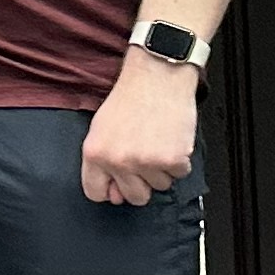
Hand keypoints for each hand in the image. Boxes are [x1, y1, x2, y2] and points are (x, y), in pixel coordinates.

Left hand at [80, 55, 199, 205]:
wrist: (157, 77)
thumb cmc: (130, 98)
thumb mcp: (100, 128)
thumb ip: (102, 163)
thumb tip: (113, 195)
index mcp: (95, 154)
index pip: (95, 193)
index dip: (110, 190)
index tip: (118, 184)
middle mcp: (118, 161)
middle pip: (133, 197)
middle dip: (141, 183)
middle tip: (144, 159)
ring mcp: (146, 163)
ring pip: (159, 186)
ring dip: (161, 169)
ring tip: (156, 141)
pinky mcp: (172, 160)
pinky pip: (179, 175)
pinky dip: (179, 161)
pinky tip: (170, 139)